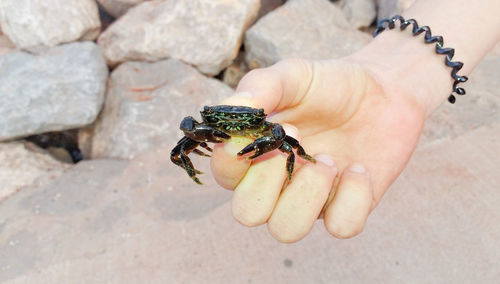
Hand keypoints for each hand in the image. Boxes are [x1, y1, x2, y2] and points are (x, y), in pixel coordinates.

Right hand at [211, 58, 425, 241]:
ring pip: (287, 229)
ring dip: (308, 194)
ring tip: (330, 159)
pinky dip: (352, 198)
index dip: (234, 159)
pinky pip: (341, 226)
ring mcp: (311, 199)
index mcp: (256, 153)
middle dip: (267, 182)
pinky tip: (359, 168)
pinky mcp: (347, 207)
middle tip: (296, 139)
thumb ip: (262, 85)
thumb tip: (235, 105)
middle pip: (248, 213)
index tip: (264, 127)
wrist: (384, 91)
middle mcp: (277, 183)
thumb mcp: (294, 75)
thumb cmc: (330, 84)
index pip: (224, 174)